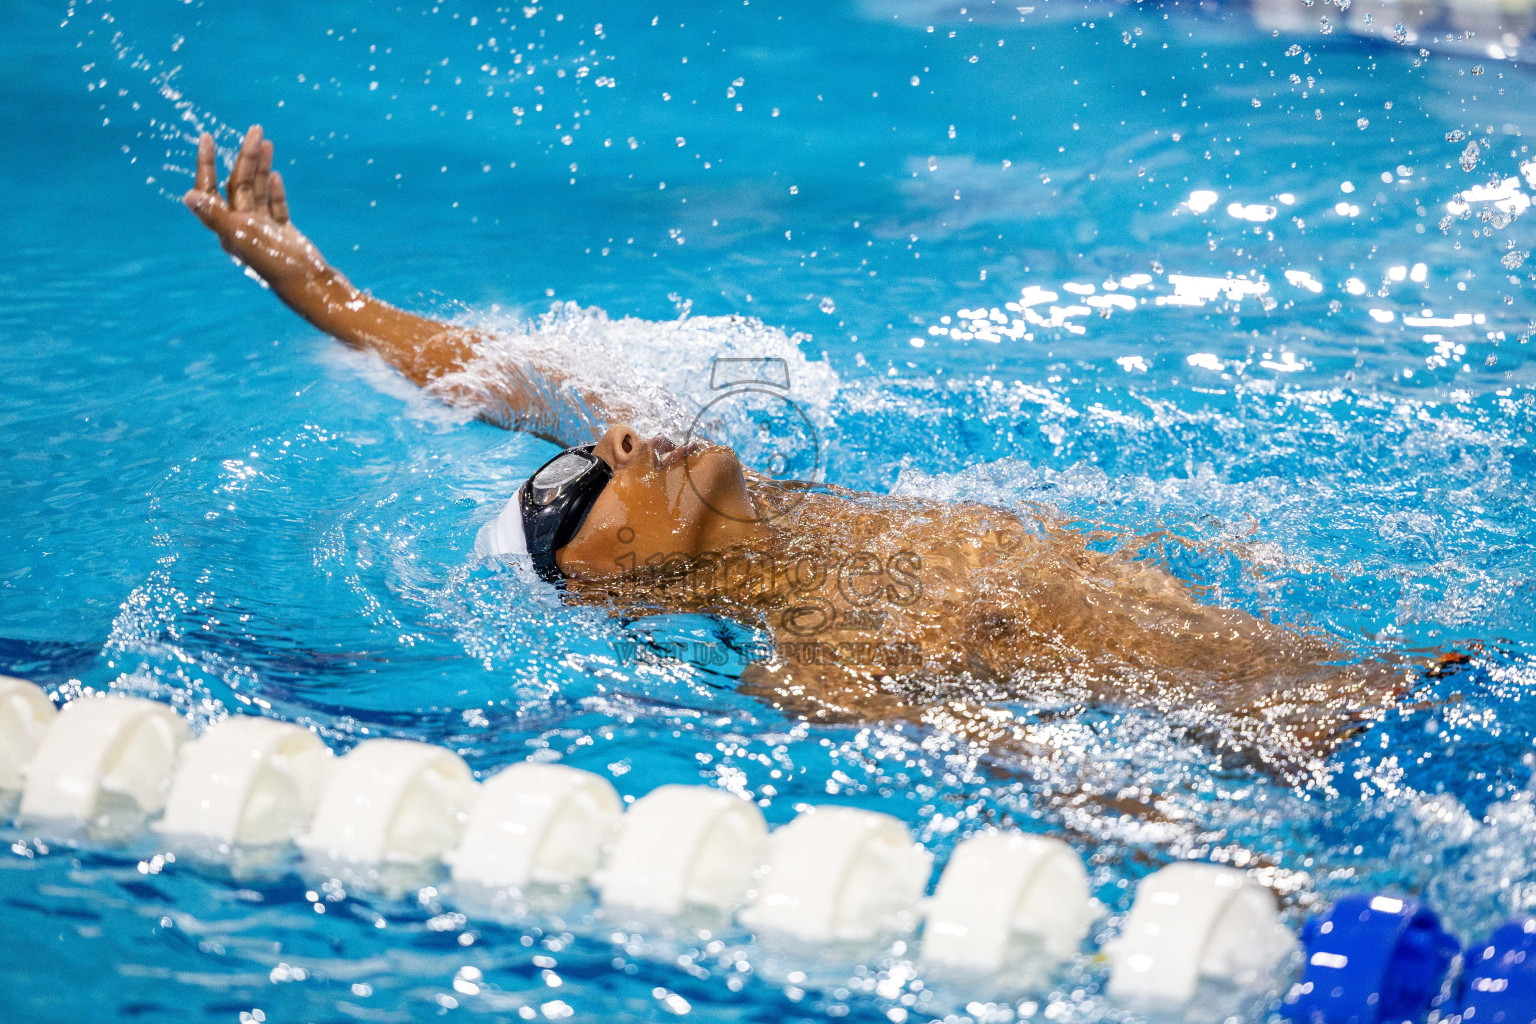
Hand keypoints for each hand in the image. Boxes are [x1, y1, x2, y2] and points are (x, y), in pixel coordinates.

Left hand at [183, 125, 328, 288]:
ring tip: (266, 142)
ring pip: (257, 192)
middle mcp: (242, 227)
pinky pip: (274, 206)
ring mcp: (263, 230)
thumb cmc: (278, 262)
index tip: (208, 138)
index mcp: (228, 227)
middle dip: (245, 157)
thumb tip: (187, 196)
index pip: (210, 189)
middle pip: (238, 185)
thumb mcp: (244, 236)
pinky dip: (273, 190)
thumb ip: (217, 216)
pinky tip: (275, 175)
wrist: (312, 285)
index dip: (206, 164)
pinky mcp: (283, 234)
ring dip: (260, 167)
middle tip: (255, 129)